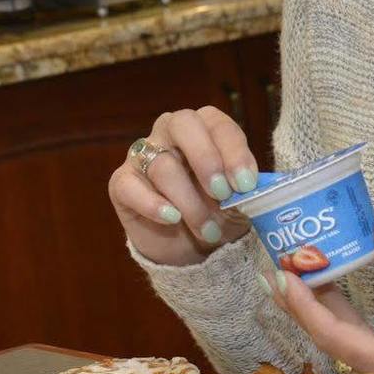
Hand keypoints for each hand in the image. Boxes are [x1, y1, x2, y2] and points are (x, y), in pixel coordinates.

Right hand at [109, 107, 260, 266]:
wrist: (189, 250)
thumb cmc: (219, 214)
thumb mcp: (239, 203)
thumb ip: (245, 191)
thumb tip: (251, 190)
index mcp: (204, 127)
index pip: (218, 123)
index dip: (233, 151)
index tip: (246, 184)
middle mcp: (170, 132)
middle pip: (183, 124)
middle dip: (206, 159)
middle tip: (222, 193)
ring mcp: (142, 155)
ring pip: (162, 165)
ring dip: (190, 202)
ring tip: (208, 231)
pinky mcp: (122, 183)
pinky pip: (130, 185)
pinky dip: (153, 204)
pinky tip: (172, 219)